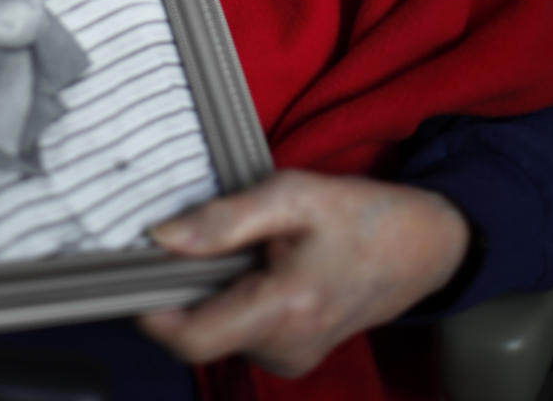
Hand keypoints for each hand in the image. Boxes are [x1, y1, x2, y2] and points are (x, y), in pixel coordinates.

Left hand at [139, 169, 470, 377]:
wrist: (421, 247)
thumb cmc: (360, 214)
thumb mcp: (292, 195)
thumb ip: (224, 219)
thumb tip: (161, 236)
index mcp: (284, 311)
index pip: (192, 339)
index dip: (151, 310)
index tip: (131, 272)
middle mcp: (286, 348)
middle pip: (200, 330)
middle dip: (184, 286)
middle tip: (189, 236)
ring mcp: (291, 357)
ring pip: (219, 328)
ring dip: (212, 288)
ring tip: (240, 244)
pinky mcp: (294, 353)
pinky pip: (241, 328)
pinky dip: (235, 296)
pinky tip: (257, 263)